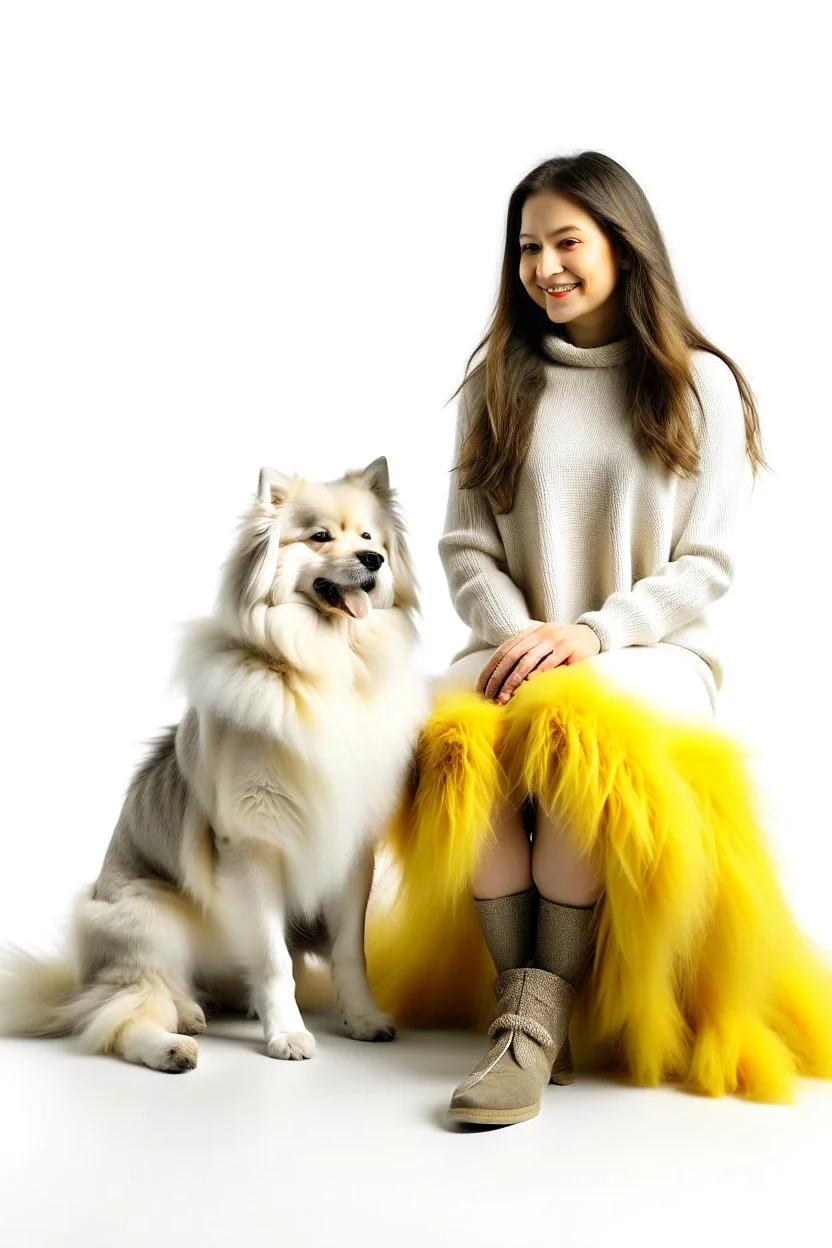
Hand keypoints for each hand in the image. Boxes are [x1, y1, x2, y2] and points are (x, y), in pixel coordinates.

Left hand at [476, 623, 600, 703]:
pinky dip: (536, 675)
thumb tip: (500, 682)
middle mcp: (540, 633)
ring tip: (504, 697)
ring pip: (527, 660)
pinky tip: (526, 687)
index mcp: (530, 632)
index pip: (504, 651)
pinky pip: (549, 663)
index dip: (491, 669)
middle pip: (512, 656)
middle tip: (489, 697)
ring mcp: (555, 639)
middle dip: (498, 678)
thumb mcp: (543, 645)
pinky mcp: (570, 648)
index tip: (481, 688)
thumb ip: (525, 655)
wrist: (593, 634)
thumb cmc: (564, 647)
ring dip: (513, 680)